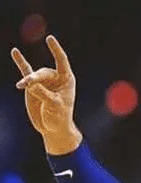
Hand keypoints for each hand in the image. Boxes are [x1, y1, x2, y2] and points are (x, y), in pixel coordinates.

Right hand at [11, 35, 80, 153]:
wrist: (52, 127)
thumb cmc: (59, 117)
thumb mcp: (54, 106)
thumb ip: (43, 93)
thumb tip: (29, 84)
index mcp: (67, 80)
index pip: (62, 61)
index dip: (56, 50)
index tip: (49, 38)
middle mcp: (56, 78)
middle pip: (43, 72)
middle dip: (35, 78)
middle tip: (28, 84)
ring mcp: (44, 81)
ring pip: (33, 75)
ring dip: (28, 81)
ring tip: (21, 86)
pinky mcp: (33, 86)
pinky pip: (26, 71)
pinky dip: (20, 62)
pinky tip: (15, 52)